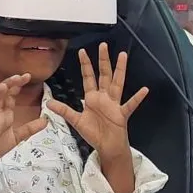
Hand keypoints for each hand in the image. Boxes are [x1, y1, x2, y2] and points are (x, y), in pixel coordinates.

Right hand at [0, 74, 46, 181]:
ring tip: (3, 87)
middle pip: (0, 96)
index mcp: (3, 114)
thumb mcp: (18, 137)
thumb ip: (30, 128)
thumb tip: (46, 120)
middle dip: (8, 85)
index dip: (16, 85)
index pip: (9, 95)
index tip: (27, 76)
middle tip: (19, 76)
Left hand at [47, 43, 147, 160]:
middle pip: (104, 75)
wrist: (107, 147)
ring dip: (120, 70)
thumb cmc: (95, 133)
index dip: (86, 65)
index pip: (88, 77)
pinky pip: (130, 104)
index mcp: (93, 98)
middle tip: (103, 46)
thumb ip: (64, 110)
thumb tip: (48, 104)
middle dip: (103, 60)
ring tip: (123, 56)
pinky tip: (144, 90)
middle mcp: (104, 97)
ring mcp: (114, 104)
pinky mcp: (121, 114)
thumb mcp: (76, 121)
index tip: (83, 52)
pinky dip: (137, 98)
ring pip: (117, 83)